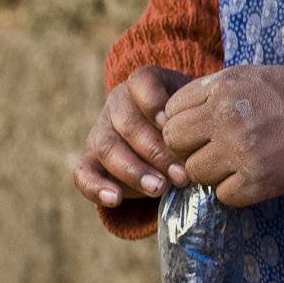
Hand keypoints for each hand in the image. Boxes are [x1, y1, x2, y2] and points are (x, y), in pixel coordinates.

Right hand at [73, 65, 194, 207]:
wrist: (169, 136)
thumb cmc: (187, 120)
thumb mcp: (194, 109)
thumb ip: (194, 118)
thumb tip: (200, 147)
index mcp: (143, 83)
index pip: (142, 82)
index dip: (155, 103)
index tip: (172, 124)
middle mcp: (117, 103)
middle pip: (128, 124)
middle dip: (157, 152)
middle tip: (181, 174)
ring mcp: (100, 131)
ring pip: (108, 148)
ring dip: (134, 171)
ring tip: (159, 188)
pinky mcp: (90, 160)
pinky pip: (83, 173)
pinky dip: (96, 187)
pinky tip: (115, 199)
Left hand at [158, 65, 283, 207]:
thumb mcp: (249, 76)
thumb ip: (210, 92)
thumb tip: (171, 115)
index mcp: (223, 87)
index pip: (170, 112)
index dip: (182, 122)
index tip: (200, 128)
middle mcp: (226, 117)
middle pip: (174, 143)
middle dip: (188, 148)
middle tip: (213, 148)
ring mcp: (240, 151)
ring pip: (194, 173)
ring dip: (211, 172)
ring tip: (237, 161)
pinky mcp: (257, 181)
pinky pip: (222, 195)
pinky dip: (235, 190)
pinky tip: (253, 175)